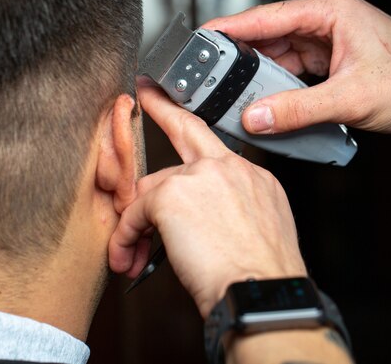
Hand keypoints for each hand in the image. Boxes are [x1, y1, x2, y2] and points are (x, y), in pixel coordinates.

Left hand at [108, 82, 305, 317]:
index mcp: (252, 177)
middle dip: (156, 140)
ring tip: (135, 251)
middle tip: (134, 105)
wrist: (262, 297)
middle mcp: (230, 169)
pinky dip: (128, 236)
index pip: (212, 140)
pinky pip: (135, 213)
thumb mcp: (253, 234)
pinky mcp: (173, 195)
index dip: (182, 114)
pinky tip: (130, 256)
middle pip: (178, 146)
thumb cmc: (259, 279)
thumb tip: (194, 219)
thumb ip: (224, 211)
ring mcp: (202, 177)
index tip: (160, 94)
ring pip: (153, 189)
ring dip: (139, 221)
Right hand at [204, 0, 390, 157]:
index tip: (201, 37)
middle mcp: (323, 19)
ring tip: (234, 93)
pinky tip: (261, 98)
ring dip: (256, 75)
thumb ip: (296, 110)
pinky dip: (273, 84)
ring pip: (274, 55)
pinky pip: (287, 69)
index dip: (229, 27)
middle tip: (211, 77)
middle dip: (239, 58)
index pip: (266, 15)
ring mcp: (323, 39)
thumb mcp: (348, 98)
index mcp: (329, 9)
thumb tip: (255, 116)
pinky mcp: (324, 59)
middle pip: (265, 36)